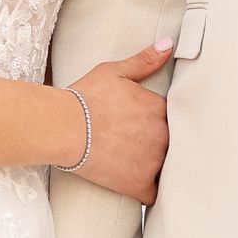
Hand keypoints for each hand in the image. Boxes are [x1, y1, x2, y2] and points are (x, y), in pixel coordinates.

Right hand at [66, 41, 172, 202]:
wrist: (63, 128)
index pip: (173, 119)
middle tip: (141, 144)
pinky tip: (139, 185)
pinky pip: (156, 194)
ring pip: (167, 169)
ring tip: (139, 164)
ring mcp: (153, 162)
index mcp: (161, 109)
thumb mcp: (115, 72)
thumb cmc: (86, 98)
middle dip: (162, 145)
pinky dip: (149, 191)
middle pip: (174, 144)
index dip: (160, 123)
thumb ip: (146, 60)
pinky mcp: (140, 184)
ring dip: (158, 168)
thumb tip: (169, 44)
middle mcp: (163, 136)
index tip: (145, 125)